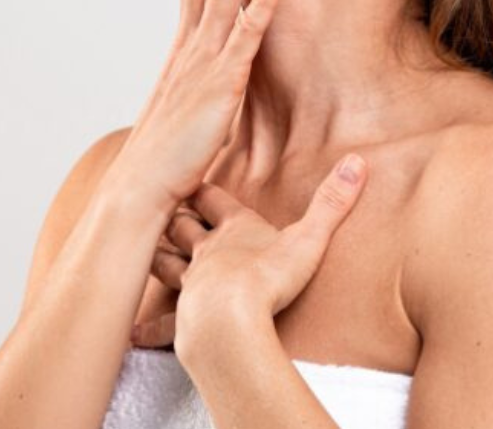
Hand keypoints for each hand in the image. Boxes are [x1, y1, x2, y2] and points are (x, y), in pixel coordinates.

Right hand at [102, 0, 281, 218]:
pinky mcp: (223, 84)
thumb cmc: (162, 161)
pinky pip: (247, 34)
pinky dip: (262, 1)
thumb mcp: (183, 112)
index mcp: (182, 49)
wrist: (141, 191)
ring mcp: (205, 62)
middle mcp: (190, 46)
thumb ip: (195, 88)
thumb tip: (203, 82)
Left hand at [129, 154, 369, 352]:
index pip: (213, 199)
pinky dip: (150, 325)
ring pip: (166, 264)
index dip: (202, 186)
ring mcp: (191, 284)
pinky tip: (134, 331)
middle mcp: (206, 252)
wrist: (229, 318)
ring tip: (145, 249)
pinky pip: (165, 321)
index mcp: (234, 229)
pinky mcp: (185, 316)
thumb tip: (358, 161)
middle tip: (161, 206)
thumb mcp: (309, 237)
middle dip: (172, 215)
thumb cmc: (269, 276)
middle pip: (182, 226)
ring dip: (156, 256)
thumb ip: (332, 202)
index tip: (191, 173)